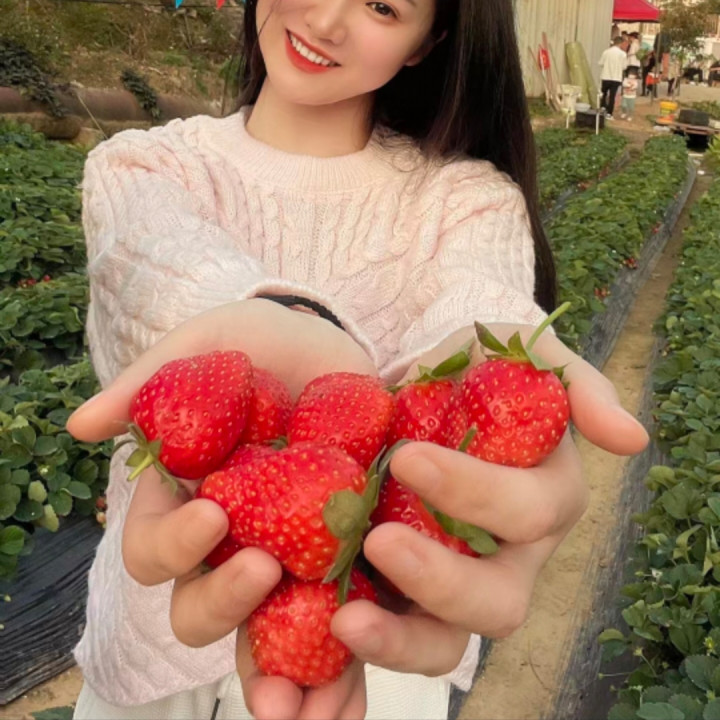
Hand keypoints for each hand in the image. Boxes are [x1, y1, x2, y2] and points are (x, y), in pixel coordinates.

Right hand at [67, 298, 377, 719]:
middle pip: (201, 609)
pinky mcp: (346, 562)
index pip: (154, 551)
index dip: (171, 545)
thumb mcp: (207, 345)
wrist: (335, 349)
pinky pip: (341, 632)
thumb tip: (83, 426)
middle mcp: (230, 543)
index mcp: (187, 501)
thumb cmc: (260, 345)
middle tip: (262, 570)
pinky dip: (343, 672)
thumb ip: (149, 381)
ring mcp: (289, 558)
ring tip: (300, 706)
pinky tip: (352, 701)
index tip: (210, 515)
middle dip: (223, 606)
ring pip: (266, 641)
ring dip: (279, 683)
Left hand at [330, 323, 647, 675]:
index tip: (408, 456)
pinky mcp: (408, 595)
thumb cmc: (478, 372)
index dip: (474, 491)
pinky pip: (394, 636)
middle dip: (442, 579)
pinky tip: (328, 619)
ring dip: (401, 640)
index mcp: (547, 500)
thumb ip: (576, 385)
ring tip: (347, 617)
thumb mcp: (523, 355)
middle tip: (379, 540)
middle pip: (499, 601)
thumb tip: (631, 439)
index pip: (529, 511)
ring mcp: (459, 584)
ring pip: (449, 642)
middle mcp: (512, 557)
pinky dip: (365, 639)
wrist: (417, 394)